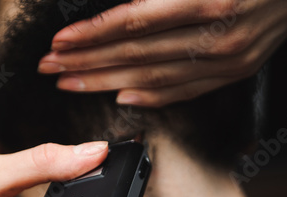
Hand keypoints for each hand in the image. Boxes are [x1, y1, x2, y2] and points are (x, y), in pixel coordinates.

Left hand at [39, 0, 286, 106]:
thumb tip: (119, 9)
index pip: (131, 23)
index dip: (91, 34)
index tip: (58, 43)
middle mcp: (216, 35)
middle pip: (134, 54)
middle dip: (86, 62)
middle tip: (50, 67)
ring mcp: (227, 59)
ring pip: (153, 77)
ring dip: (106, 81)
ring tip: (72, 83)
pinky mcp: (236, 72)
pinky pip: (185, 90)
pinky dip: (151, 96)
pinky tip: (123, 97)